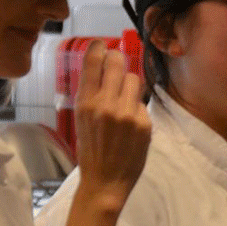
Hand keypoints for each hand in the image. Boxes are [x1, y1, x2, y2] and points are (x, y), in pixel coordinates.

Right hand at [74, 40, 151, 208]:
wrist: (105, 181)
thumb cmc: (91, 150)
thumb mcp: (82, 120)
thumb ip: (92, 95)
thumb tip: (103, 69)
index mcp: (85, 104)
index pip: (93, 64)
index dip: (98, 49)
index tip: (101, 43)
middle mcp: (106, 104)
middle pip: (118, 63)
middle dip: (118, 58)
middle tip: (117, 59)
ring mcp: (127, 113)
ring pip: (134, 79)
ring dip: (129, 85)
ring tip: (123, 100)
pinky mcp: (144, 122)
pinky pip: (142, 103)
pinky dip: (137, 108)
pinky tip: (130, 125)